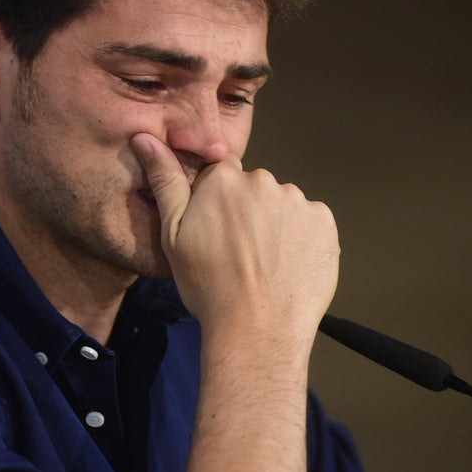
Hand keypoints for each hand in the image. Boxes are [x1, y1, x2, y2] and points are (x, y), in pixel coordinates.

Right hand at [131, 132, 338, 340]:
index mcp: (223, 178)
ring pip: (282, 204)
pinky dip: (301, 238)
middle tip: (239, 252)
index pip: (221, 171)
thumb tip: (146, 139)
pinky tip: (286, 265)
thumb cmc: (210, 288)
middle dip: (248, 210)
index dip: (217, 200)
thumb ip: (165, 181)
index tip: (216, 228)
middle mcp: (263, 180)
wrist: (256, 332)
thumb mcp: (173, 235)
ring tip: (264, 263)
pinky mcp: (324, 223)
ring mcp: (297, 201)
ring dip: (275, 224)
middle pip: (253, 186)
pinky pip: (310, 221)